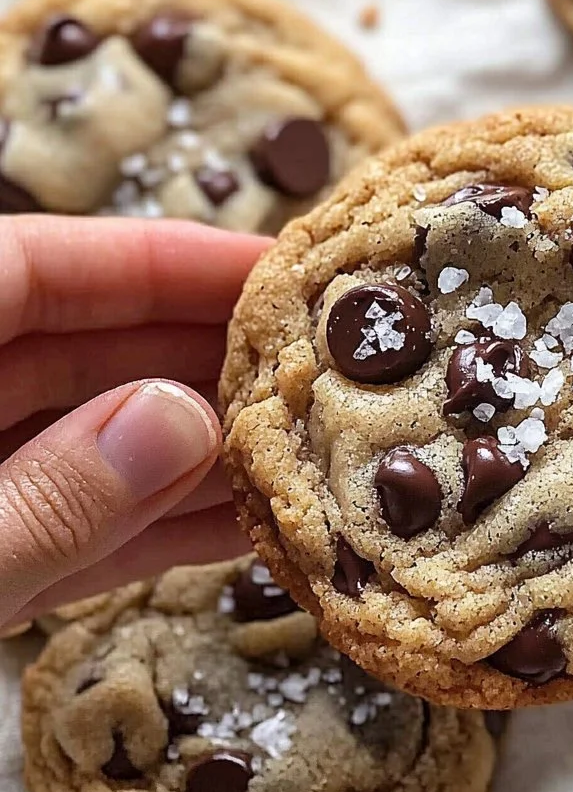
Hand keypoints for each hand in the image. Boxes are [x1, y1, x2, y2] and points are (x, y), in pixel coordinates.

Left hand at [0, 215, 268, 632]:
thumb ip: (47, 501)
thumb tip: (184, 421)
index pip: (38, 268)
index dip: (162, 258)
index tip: (273, 269)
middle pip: (80, 354)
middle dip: (199, 360)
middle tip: (315, 367)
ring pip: (89, 448)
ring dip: (195, 456)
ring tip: (305, 450)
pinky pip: (71, 531)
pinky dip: (150, 533)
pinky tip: (243, 530)